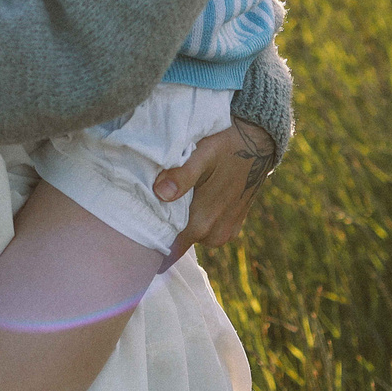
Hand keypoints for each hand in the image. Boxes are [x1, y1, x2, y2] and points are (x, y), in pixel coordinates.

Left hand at [153, 118, 277, 263]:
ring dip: (180, 224)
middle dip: (162, 229)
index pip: (167, 247)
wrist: (258, 142)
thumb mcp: (202, 154)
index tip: (133, 232)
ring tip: (168, 203)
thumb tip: (160, 193)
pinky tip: (190, 201)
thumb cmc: (226, 146)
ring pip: (191, 236)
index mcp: (203, 222)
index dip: (149, 240)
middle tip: (144, 210)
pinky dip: (196, 220)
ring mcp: (225, 232)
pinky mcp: (232, 227)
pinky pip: (205, 232)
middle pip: (177, 242)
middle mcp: (214, 235)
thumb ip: (181, 175)